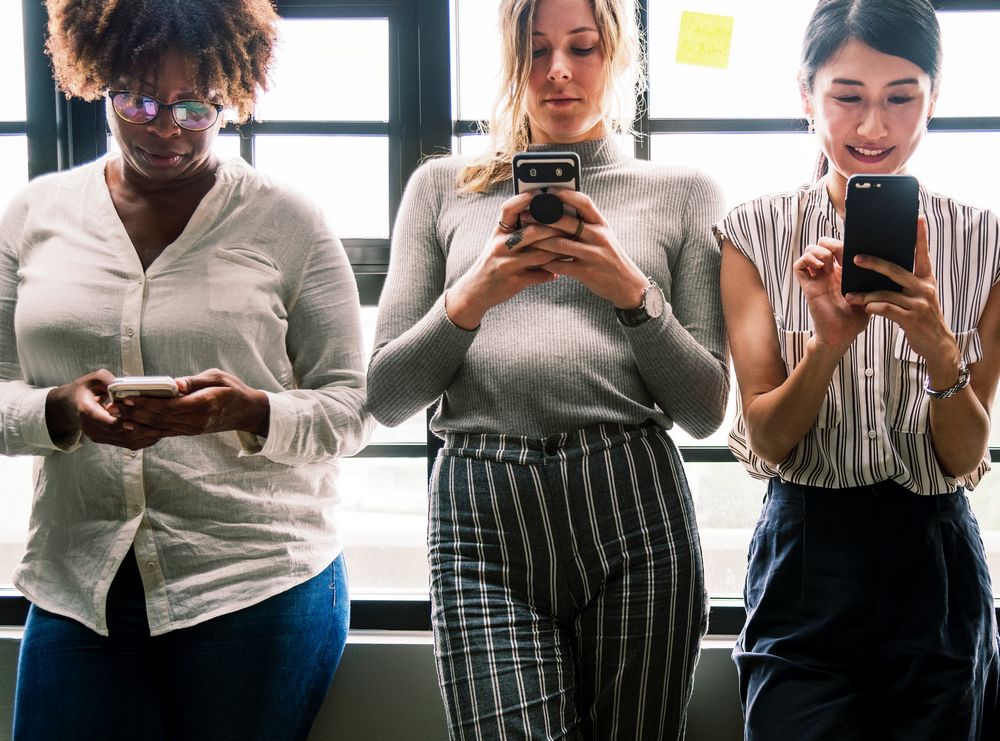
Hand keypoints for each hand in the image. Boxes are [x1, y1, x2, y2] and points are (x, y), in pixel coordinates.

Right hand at [46, 369, 164, 449]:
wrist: (70, 405)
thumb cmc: (86, 388)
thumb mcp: (94, 378)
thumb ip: (109, 381)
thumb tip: (125, 385)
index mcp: (86, 411)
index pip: (108, 422)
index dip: (125, 422)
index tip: (141, 416)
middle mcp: (91, 428)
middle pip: (120, 434)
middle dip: (142, 430)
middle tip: (162, 423)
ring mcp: (98, 436)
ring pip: (125, 442)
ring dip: (145, 437)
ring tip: (163, 428)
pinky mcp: (106, 440)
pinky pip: (126, 444)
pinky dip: (142, 440)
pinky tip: (156, 433)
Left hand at [115, 369, 269, 437]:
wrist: (246, 412)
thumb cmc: (232, 390)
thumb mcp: (217, 377)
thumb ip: (194, 381)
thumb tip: (174, 384)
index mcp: (204, 405)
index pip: (169, 406)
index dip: (146, 403)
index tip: (127, 396)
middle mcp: (196, 421)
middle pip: (159, 418)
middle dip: (134, 412)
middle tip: (113, 405)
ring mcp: (192, 429)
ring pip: (159, 428)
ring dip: (136, 421)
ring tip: (116, 414)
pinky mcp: (189, 432)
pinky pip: (164, 432)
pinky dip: (146, 429)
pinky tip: (131, 424)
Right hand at [445, 192, 571, 328]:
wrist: (476, 289)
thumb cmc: (493, 262)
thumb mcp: (498, 242)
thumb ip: (515, 230)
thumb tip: (543, 217)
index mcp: (498, 233)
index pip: (508, 209)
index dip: (524, 199)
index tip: (540, 193)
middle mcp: (501, 246)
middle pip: (532, 231)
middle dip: (555, 230)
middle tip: (572, 228)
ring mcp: (507, 264)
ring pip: (540, 255)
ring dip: (558, 253)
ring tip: (571, 249)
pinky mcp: (514, 281)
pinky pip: (539, 275)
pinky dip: (551, 273)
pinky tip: (559, 272)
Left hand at [525, 189, 649, 307]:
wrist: (626, 284)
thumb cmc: (609, 257)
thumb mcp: (603, 237)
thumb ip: (585, 225)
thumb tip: (559, 210)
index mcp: (602, 224)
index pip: (584, 203)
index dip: (566, 194)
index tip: (549, 190)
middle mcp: (598, 237)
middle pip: (567, 222)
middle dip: (542, 218)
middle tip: (525, 215)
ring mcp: (592, 255)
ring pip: (559, 244)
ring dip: (539, 240)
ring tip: (524, 237)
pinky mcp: (585, 272)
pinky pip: (560, 265)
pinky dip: (545, 263)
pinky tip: (534, 260)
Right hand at [793, 237, 868, 352]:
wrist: (842, 336)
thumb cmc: (856, 318)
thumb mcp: (871, 293)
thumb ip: (872, 277)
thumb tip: (882, 258)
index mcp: (844, 271)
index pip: (839, 245)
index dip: (841, 237)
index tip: (849, 232)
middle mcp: (829, 272)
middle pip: (822, 243)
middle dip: (830, 242)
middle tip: (839, 253)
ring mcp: (818, 278)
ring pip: (809, 250)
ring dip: (819, 252)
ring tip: (828, 264)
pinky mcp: (808, 286)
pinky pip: (799, 266)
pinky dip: (807, 260)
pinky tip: (819, 267)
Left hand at [844, 216, 960, 379]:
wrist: (936, 345)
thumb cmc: (921, 317)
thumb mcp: (919, 297)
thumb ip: (905, 283)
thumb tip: (882, 268)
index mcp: (926, 279)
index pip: (923, 254)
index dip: (920, 237)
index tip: (917, 218)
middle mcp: (924, 288)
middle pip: (895, 270)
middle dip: (874, 263)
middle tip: (854, 258)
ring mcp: (919, 303)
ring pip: (885, 293)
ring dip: (865, 295)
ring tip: (849, 295)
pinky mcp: (912, 319)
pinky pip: (887, 309)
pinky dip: (873, 308)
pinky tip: (864, 308)